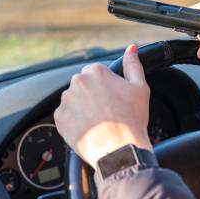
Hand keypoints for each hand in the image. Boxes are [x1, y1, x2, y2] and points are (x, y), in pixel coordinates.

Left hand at [54, 45, 152, 169]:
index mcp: (96, 71)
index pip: (95, 73)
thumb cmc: (132, 120)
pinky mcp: (59, 118)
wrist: (119, 149)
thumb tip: (131, 49)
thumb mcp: (140, 88)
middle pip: (82, 87)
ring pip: (73, 102)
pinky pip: (65, 118)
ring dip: (81, 109)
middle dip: (91, 97)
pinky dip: (74, 123)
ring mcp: (66, 100)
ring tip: (98, 123)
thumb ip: (133, 65)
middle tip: (106, 113)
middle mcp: (78, 82)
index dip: (104, 88)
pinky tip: (89, 130)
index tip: (110, 99)